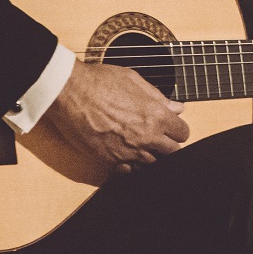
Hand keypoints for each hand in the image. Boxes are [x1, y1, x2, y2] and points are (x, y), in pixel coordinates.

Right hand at [40, 60, 189, 172]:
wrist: (69, 92)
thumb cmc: (99, 82)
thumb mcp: (135, 81)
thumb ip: (159, 98)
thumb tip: (177, 108)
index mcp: (157, 116)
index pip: (182, 133)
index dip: (177, 129)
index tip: (170, 127)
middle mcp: (147, 138)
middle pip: (173, 153)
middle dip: (168, 145)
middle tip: (159, 138)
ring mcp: (129, 152)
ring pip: (153, 165)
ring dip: (151, 157)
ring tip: (141, 145)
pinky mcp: (110, 161)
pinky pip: (130, 172)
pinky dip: (131, 166)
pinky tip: (126, 154)